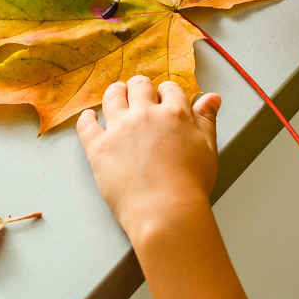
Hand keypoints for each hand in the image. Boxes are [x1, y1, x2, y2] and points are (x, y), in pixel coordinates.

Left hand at [78, 75, 220, 240]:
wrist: (166, 212)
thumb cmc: (190, 186)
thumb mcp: (207, 148)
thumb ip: (207, 119)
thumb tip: (211, 97)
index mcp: (173, 113)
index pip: (169, 89)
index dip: (167, 92)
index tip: (164, 97)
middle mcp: (144, 115)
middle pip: (138, 86)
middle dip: (140, 87)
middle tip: (138, 93)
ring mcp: (119, 129)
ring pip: (112, 97)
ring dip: (115, 93)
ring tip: (116, 95)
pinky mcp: (99, 147)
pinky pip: (86, 124)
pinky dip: (87, 118)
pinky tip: (90, 117)